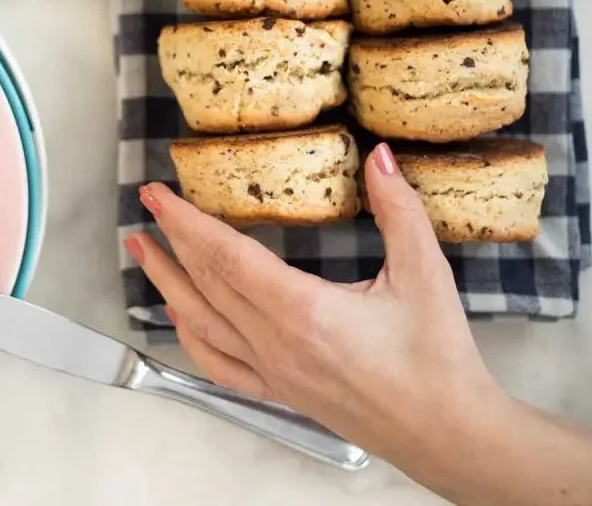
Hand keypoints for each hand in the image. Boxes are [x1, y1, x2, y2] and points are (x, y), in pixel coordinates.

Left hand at [124, 143, 504, 461]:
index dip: (187, 221)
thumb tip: (380, 157)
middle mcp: (276, 344)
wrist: (448, 433)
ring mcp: (273, 372)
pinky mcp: (281, 391)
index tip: (159, 194)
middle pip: (205, 284)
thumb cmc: (438, 360)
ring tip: (143, 251)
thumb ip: (398, 209)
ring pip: (202, 322)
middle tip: (146, 204)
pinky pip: (220, 363)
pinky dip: (191, 335)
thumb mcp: (425, 274)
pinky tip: (179, 316)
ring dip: (167, 283)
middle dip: (170, 240)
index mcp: (303, 312)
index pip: (225, 256)